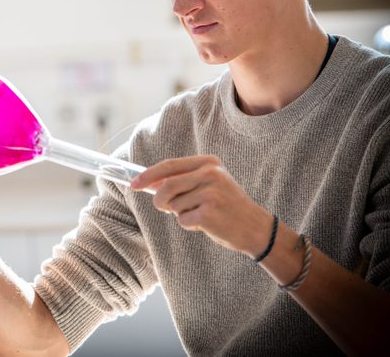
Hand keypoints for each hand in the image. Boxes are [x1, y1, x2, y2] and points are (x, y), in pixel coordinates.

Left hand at [130, 155, 272, 256]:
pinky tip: (205, 223)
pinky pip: (182, 220)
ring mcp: (210, 193)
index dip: (148, 175)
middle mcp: (210, 174)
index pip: (169, 165)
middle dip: (159, 200)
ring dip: (180, 213)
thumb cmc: (226, 205)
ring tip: (199, 213)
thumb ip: (182, 180)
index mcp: (209, 162)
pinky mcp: (209, 213)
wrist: (255, 227)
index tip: (133, 183)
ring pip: (173, 205)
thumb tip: (148, 182)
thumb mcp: (209, 183)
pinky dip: (188, 225)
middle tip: (164, 207)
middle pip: (166, 186)